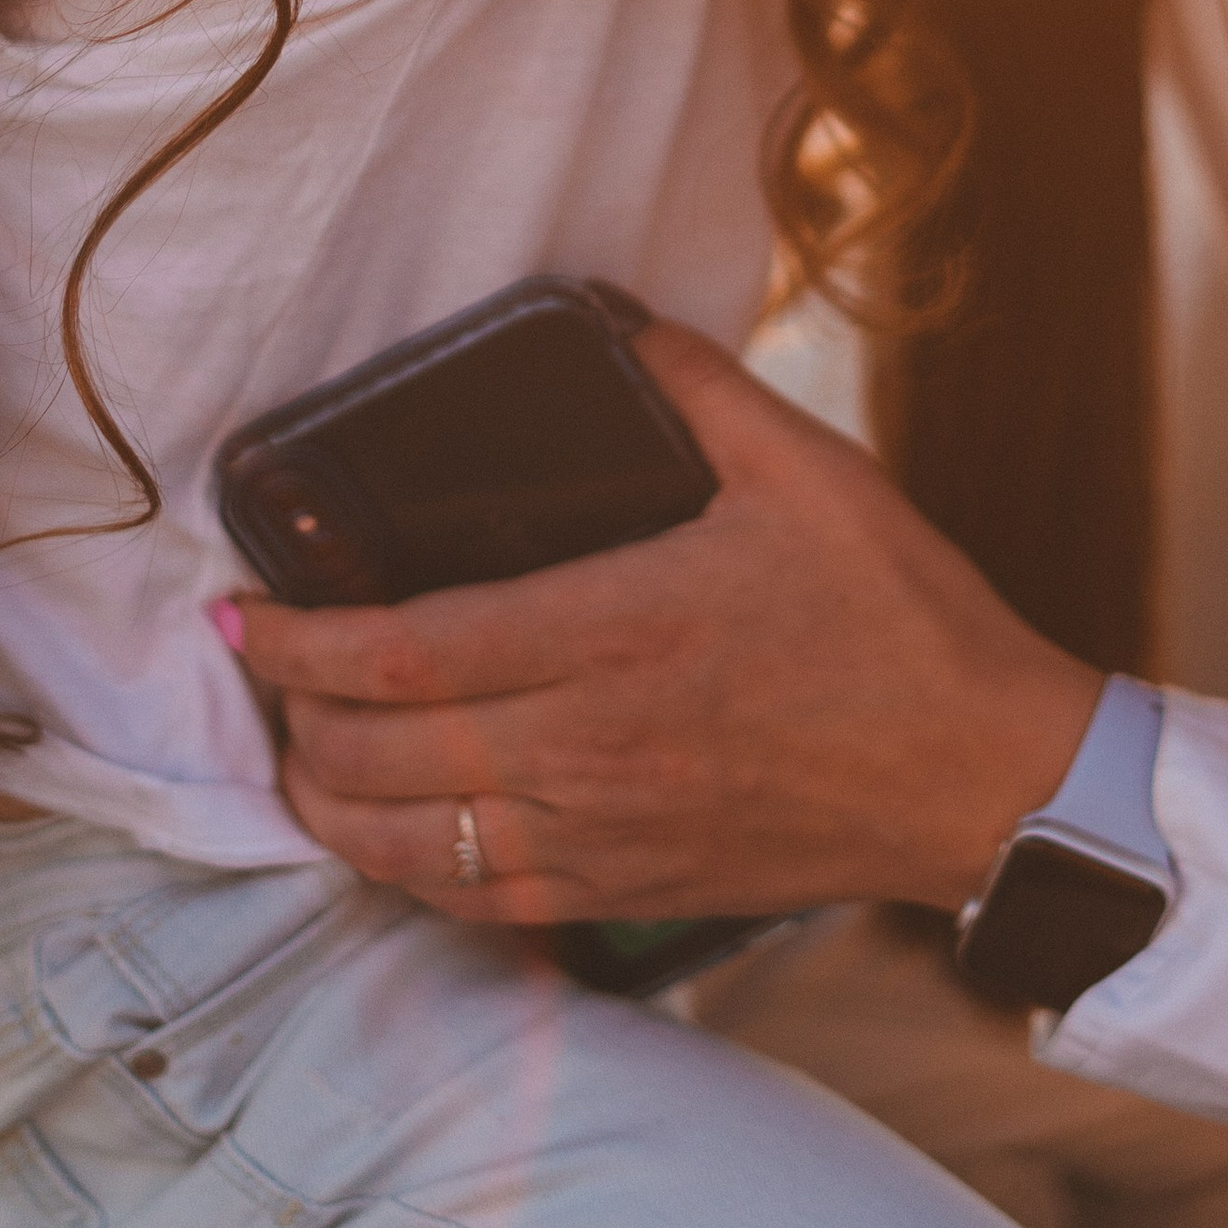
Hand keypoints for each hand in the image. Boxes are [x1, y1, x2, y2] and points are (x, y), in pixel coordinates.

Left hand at [223, 322, 1102, 926]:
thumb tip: (612, 322)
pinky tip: (390, 834)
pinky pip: (479, 904)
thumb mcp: (807, 469)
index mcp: (622, 631)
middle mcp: (594, 745)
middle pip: (381, 754)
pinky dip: (407, 874)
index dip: (301, 641)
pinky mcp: (631, 892)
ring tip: (298, 751)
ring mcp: (608, 833)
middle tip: (265, 667)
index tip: (242, 612)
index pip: (410, 651)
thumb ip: (696, 388)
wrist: (985, 775)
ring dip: (328, 804)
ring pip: (411, 846)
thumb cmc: (901, 618)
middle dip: (292, 715)